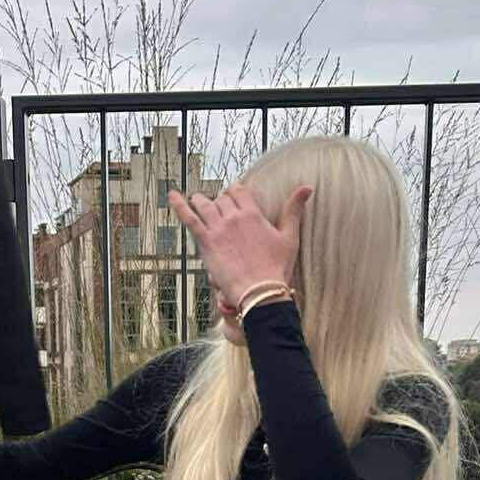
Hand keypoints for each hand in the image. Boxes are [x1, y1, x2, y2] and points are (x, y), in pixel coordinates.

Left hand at [165, 182, 312, 310]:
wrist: (260, 291)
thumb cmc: (276, 268)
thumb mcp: (289, 237)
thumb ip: (294, 210)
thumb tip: (307, 188)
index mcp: (252, 213)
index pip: (239, 191)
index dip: (235, 193)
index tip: (235, 198)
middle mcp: (233, 216)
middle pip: (221, 199)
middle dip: (220, 202)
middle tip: (220, 210)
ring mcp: (217, 228)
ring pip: (204, 204)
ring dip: (201, 201)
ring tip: (198, 200)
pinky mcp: (206, 243)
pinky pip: (189, 218)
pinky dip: (179, 205)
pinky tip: (171, 195)